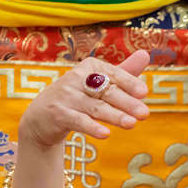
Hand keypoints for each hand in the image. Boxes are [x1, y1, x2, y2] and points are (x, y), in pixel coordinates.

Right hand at [18, 51, 149, 151]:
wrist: (43, 117)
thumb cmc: (78, 97)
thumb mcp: (99, 83)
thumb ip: (123, 71)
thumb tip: (145, 53)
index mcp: (89, 67)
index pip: (112, 74)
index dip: (128, 82)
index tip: (144, 92)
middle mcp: (76, 78)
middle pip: (106, 91)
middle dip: (126, 102)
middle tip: (145, 113)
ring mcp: (66, 96)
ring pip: (95, 107)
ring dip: (114, 116)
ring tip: (132, 124)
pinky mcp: (58, 114)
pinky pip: (78, 121)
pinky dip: (92, 127)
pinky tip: (106, 134)